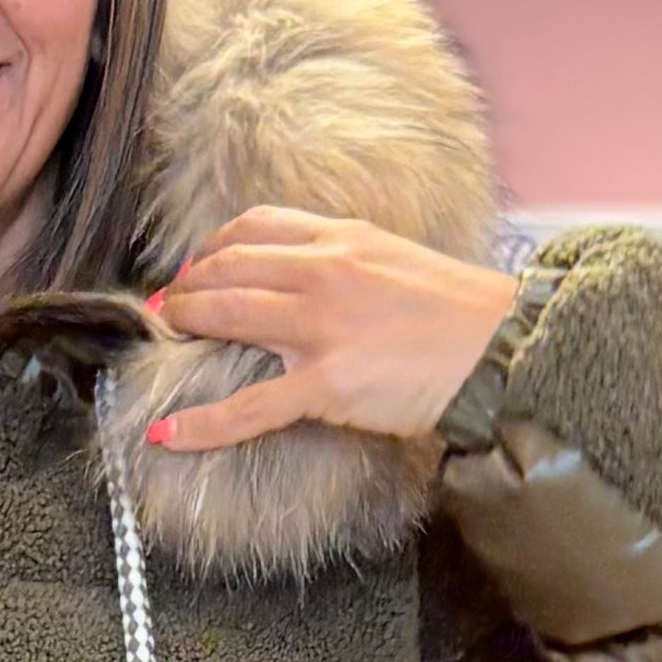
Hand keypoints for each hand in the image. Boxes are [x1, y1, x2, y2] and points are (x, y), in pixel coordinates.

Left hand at [143, 209, 519, 454]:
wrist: (497, 348)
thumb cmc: (456, 312)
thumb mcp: (396, 261)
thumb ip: (348, 264)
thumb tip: (309, 279)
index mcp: (341, 239)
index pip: (255, 228)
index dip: (213, 247)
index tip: (196, 267)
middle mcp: (323, 273)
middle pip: (228, 267)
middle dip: (187, 286)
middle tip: (167, 307)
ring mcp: (320, 327)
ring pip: (227, 316)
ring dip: (184, 324)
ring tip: (164, 337)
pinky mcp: (326, 383)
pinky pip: (248, 407)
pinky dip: (201, 424)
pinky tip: (167, 433)